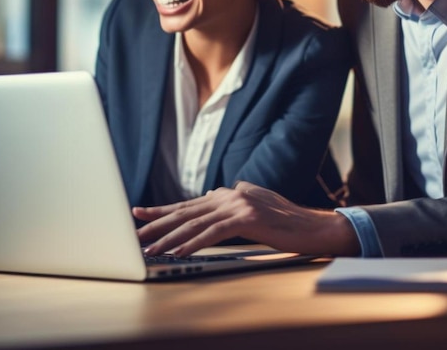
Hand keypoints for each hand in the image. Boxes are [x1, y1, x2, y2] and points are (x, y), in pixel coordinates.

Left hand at [133, 181, 360, 256]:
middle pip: (186, 210)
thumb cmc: (285, 222)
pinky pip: (212, 232)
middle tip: (134, 232)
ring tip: (149, 247)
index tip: (140, 214)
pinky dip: (192, 243)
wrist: (312, 226)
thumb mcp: (255, 208)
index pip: (189, 203)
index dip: (163, 209)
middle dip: (157, 222)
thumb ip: (232, 206)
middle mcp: (230, 194)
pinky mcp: (247, 217)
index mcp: (230, 193)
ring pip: (195, 222)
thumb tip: (212, 207)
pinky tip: (178, 252)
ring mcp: (239, 203)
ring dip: (169, 237)